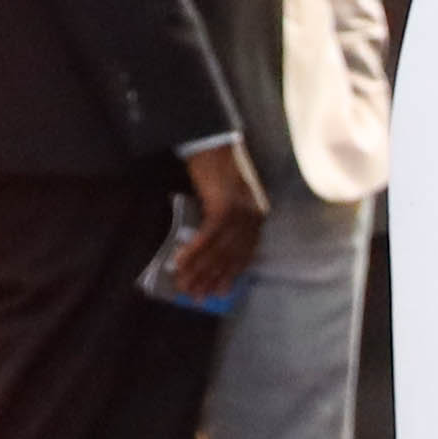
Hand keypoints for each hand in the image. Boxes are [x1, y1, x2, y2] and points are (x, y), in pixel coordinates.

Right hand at [161, 133, 267, 302]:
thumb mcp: (228, 198)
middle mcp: (253, 218)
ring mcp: (240, 213)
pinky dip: (192, 252)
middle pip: (231, 256)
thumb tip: (208, 248)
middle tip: (197, 296)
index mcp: (257, 217)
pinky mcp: (224, 208)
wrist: (214, 142)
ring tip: (185, 286)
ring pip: (218, 251)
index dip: (230, 275)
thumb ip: (225, 220)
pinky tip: (180, 264)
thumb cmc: (217, 169)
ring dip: (198, 271)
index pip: (245, 254)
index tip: (219, 291)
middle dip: (212, 279)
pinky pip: (206, 237)